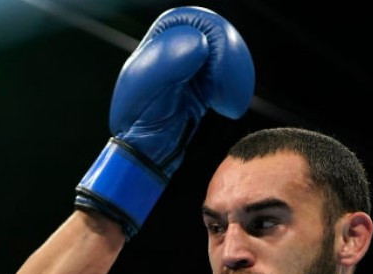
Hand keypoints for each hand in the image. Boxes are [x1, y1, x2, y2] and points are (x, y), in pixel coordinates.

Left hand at [74, 6, 254, 237]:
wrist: (148, 154)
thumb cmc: (139, 122)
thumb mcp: (149, 90)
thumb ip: (169, 62)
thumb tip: (199, 44)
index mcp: (157, 42)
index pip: (190, 21)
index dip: (208, 34)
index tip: (209, 56)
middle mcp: (174, 50)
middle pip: (215, 34)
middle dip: (227, 58)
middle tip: (224, 87)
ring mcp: (190, 68)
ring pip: (226, 55)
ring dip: (233, 76)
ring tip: (227, 103)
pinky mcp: (203, 86)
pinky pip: (228, 75)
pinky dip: (233, 88)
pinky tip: (227, 107)